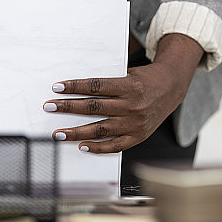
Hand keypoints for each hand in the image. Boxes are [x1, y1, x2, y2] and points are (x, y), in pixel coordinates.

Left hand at [43, 33, 203, 152]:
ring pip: (100, 129)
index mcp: (130, 86)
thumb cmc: (146, 79)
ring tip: (58, 133)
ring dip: (76, 132)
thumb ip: (108, 84)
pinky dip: (97, 147)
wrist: (172, 88)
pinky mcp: (139, 136)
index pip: (96, 87)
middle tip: (49, 107)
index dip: (75, 87)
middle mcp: (133, 106)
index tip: (57, 88)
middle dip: (68, 108)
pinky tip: (81, 145)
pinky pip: (115, 146)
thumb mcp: (129, 74)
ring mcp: (136, 123)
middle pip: (94, 108)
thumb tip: (78, 89)